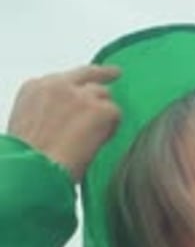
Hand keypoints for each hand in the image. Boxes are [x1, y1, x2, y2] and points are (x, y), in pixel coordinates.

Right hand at [7, 65, 121, 182]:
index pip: (63, 78)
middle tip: (116, 74)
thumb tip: (64, 120)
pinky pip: (115, 113)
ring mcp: (80, 96)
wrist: (36, 172)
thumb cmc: (28, 160)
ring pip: (103, 94)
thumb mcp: (26, 126)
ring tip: (96, 136)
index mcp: (35, 89)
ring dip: (103, 113)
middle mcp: (58, 86)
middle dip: (102, 76)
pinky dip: (111, 128)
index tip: (89, 77)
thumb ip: (46, 113)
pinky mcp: (99, 110)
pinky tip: (100, 142)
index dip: (78, 81)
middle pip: (88, 76)